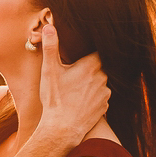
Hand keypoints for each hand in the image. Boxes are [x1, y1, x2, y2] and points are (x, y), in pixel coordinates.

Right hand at [38, 24, 109, 143]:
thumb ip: (51, 47)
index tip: (82, 54)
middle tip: (73, 72)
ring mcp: (106, 93)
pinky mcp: (105, 107)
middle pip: (99, 66)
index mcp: (91, 66)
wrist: (62, 129)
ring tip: (75, 89)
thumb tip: (50, 27)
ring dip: (91, 82)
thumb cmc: (55, 99)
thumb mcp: (49, 71)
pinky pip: (101, 96)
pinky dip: (92, 96)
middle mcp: (103, 78)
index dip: (89, 52)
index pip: (98, 52)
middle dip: (88, 67)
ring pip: (100, 82)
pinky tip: (80, 101)